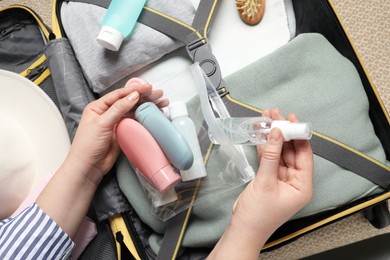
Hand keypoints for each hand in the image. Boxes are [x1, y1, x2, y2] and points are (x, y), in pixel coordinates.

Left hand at [67, 78, 168, 184]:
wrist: (88, 167)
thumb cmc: (88, 144)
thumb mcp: (102, 123)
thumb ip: (118, 108)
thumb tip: (134, 95)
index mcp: (99, 107)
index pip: (119, 95)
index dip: (134, 90)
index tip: (148, 88)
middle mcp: (108, 113)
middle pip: (129, 101)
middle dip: (144, 98)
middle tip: (159, 95)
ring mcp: (116, 123)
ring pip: (134, 111)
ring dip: (147, 107)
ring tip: (161, 104)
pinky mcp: (122, 133)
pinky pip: (135, 122)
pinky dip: (145, 118)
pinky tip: (153, 115)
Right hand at [233, 108, 312, 244]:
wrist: (242, 229)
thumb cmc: (258, 214)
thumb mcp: (265, 182)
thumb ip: (271, 156)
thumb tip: (276, 133)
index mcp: (302, 186)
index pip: (305, 155)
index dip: (299, 135)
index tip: (292, 119)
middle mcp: (294, 181)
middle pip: (292, 151)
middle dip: (284, 133)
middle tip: (276, 115)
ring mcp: (281, 179)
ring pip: (279, 153)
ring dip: (273, 137)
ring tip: (267, 119)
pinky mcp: (268, 178)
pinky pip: (269, 159)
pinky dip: (265, 147)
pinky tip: (261, 134)